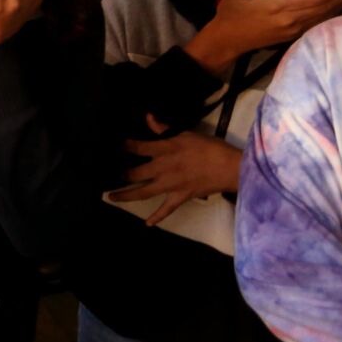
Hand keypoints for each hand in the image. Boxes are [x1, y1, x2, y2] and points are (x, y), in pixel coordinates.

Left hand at [108, 132, 241, 224]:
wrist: (231, 168)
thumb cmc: (210, 148)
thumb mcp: (187, 133)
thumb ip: (164, 128)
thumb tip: (148, 117)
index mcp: (165, 150)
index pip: (138, 147)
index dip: (126, 146)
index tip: (117, 146)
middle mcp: (163, 168)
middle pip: (135, 173)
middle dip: (122, 174)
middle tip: (110, 175)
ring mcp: (170, 185)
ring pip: (143, 192)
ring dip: (126, 195)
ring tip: (112, 197)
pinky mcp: (180, 197)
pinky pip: (166, 209)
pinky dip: (157, 217)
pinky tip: (147, 224)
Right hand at [184, 0, 341, 75]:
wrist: (227, 41)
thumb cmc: (231, 15)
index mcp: (278, 8)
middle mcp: (291, 19)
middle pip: (324, 6)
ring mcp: (293, 29)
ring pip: (323, 15)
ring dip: (340, 4)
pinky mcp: (292, 34)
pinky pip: (317, 22)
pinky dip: (330, 14)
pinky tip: (337, 7)